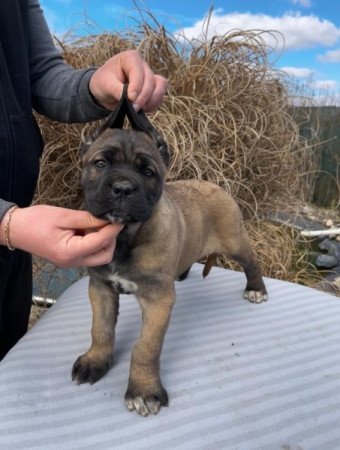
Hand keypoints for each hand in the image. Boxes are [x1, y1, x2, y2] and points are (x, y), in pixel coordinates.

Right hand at [0, 205, 122, 267]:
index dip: (113, 230)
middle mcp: (72, 262)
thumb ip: (87, 219)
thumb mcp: (63, 216)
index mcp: (70, 252)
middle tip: (108, 223)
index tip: (121, 219)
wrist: (15, 229)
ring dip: (103, 241)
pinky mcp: (69, 259)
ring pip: (98, 257)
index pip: (100, 243)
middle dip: (111, 240)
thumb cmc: (36, 221)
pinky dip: (93, 243)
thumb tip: (107, 219)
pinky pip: (88, 254)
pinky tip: (88, 229)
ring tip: (96, 224)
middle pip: (104, 256)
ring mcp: (70, 263)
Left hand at [89, 50, 166, 111]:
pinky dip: (153, 105)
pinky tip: (143, 109)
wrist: (104, 92)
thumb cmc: (103, 82)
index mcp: (130, 58)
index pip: (139, 71)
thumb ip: (117, 90)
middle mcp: (143, 66)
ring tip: (139, 109)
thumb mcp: (105, 84)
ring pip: (160, 87)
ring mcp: (150, 77)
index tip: (130, 98)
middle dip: (143, 97)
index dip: (137, 86)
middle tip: (133, 108)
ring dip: (152, 101)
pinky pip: (160, 97)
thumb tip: (130, 99)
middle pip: (151, 80)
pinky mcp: (153, 89)